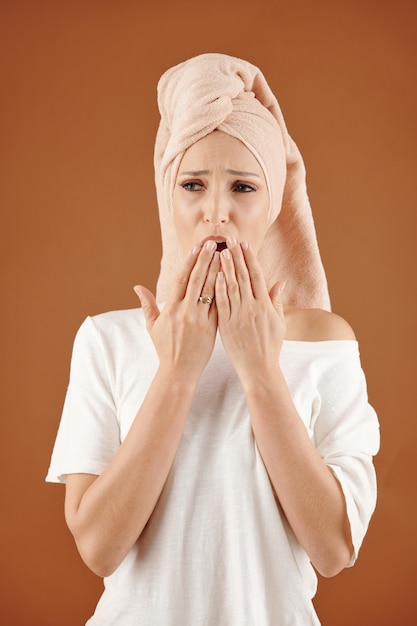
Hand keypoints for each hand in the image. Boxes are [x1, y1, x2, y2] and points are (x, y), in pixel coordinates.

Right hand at [134, 241, 219, 383]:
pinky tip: (231, 279)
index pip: (180, 279)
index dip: (189, 262)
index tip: (196, 248)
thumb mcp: (152, 326)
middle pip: (196, 280)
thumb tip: (137, 287)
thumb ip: (147, 305)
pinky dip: (225, 291)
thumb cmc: (165, 348)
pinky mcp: (212, 328)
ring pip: (210, 291)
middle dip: (205, 260)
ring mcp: (199, 319)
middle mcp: (185, 312)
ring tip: (225, 256)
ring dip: (217, 271)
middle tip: (213, 244)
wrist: (179, 371)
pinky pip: (219, 306)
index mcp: (171, 309)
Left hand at [215, 238, 285, 383]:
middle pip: (243, 277)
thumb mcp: (279, 323)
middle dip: (236, 257)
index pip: (256, 276)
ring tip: (220, 251)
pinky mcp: (227, 326)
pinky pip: (221, 304)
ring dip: (225, 268)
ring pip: (231, 287)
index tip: (244, 245)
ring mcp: (239, 316)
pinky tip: (213, 276)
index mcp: (265, 305)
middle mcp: (252, 308)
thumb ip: (276, 301)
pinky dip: (218, 289)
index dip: (250, 259)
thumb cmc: (270, 347)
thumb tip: (280, 282)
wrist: (259, 369)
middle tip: (229, 240)